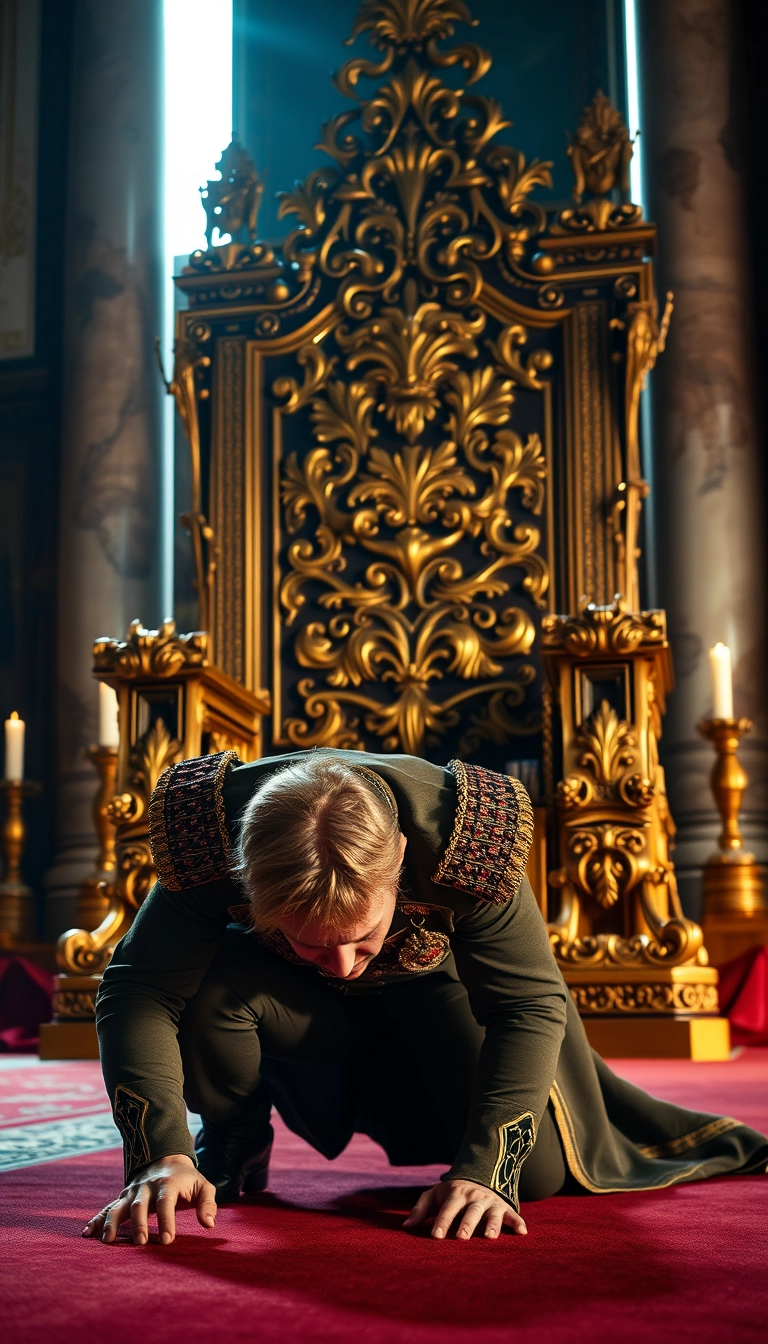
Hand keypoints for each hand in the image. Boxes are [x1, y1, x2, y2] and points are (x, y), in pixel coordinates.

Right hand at [82, 1154, 216, 1245]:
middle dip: (139, 1224)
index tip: (168, 1240)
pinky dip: (97, 1220)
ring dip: (112, 1223)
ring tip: (107, 1241)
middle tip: (141, 1243)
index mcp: (168, 1183)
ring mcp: (131, 1192)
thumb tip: (209, 1224)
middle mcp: (146, 1187)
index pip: (166, 1202)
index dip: (167, 1221)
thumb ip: (208, 1204)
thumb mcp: (203, 1186)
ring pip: (119, 1206)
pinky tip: (87, 1233)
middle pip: (140, 1205)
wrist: (165, 1158)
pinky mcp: (122, 1197)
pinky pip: (107, 1208)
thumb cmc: (187, 1179)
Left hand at [404, 1178, 526, 1239]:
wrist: (479, 1172)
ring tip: (489, 1237)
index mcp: (456, 1193)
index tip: (435, 1236)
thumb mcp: (435, 1195)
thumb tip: (406, 1226)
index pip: (448, 1209)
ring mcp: (491, 1202)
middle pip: (470, 1211)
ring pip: (492, 1213)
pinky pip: (513, 1214)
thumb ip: (421, 1210)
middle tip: (461, 1237)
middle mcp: (474, 1197)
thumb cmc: (452, 1192)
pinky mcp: (504, 1207)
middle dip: (466, 1224)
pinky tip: (523, 1232)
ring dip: (492, 1224)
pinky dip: (518, 1222)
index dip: (441, 1221)